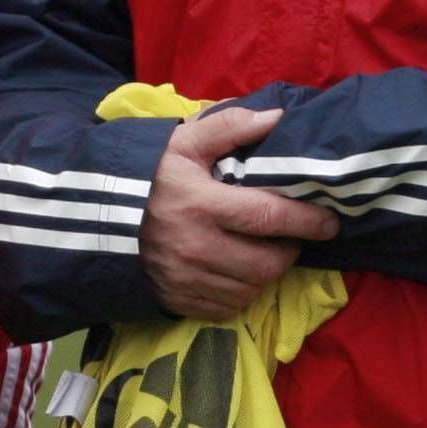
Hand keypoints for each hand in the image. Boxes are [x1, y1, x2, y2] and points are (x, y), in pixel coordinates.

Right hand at [139, 105, 338, 322]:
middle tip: (289, 236)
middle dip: (288, 251)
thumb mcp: (185, 141)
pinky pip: (229, 308)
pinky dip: (241, 293)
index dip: (306, 221)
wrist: (98, 215)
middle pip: (266, 263)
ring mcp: (184, 280)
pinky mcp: (177, 302)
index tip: (328, 221)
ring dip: (265, 273)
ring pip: (251, 289)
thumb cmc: (151, 174)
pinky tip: (235, 271)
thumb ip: (230, 126)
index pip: (269, 217)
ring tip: (261, 251)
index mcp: (200, 203)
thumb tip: (277, 118)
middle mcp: (194, 247)